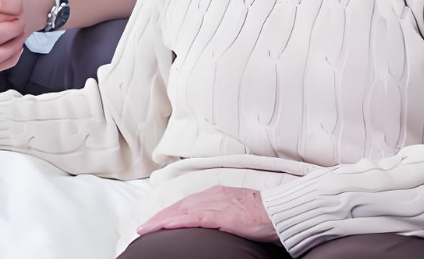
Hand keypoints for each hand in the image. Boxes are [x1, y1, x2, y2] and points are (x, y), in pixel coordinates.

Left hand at [136, 186, 279, 243]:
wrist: (280, 211)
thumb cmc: (264, 213)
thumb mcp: (239, 209)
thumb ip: (225, 212)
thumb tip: (217, 221)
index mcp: (217, 194)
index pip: (186, 203)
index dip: (169, 212)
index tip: (156, 220)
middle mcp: (212, 196)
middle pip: (179, 206)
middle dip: (159, 217)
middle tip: (143, 227)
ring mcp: (216, 204)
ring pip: (181, 211)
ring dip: (161, 220)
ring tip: (146, 229)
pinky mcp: (220, 215)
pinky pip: (193, 218)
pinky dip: (177, 221)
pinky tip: (165, 226)